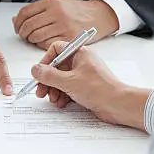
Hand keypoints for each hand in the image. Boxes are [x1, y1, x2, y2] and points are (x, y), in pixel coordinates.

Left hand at [13, 0, 118, 49]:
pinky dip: (41, 45)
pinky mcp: (68, 38)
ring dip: (31, 40)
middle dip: (23, 33)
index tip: (17, 27)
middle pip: (29, 25)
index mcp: (52, 2)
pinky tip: (43, 42)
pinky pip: (47, 45)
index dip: (18, 22)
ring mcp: (63, 26)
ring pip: (36, 36)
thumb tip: (16, 19)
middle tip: (24, 35)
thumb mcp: (57, 3)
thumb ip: (37, 10)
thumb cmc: (78, 11)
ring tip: (34, 39)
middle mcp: (57, 13)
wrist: (99, 15)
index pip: (26, 12)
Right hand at [31, 41, 149, 129]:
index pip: (56, 49)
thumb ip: (49, 75)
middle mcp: (82, 61)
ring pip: (62, 79)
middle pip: (57, 67)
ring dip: (54, 90)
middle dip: (48, 80)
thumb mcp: (68, 82)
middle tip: (41, 91)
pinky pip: (69, 88)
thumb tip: (35, 70)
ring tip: (53, 99)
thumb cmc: (100, 89)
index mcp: (80, 52)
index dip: (46, 61)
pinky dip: (63, 95)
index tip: (39, 73)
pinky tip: (62, 103)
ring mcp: (84, 74)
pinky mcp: (86, 87)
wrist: (118, 105)